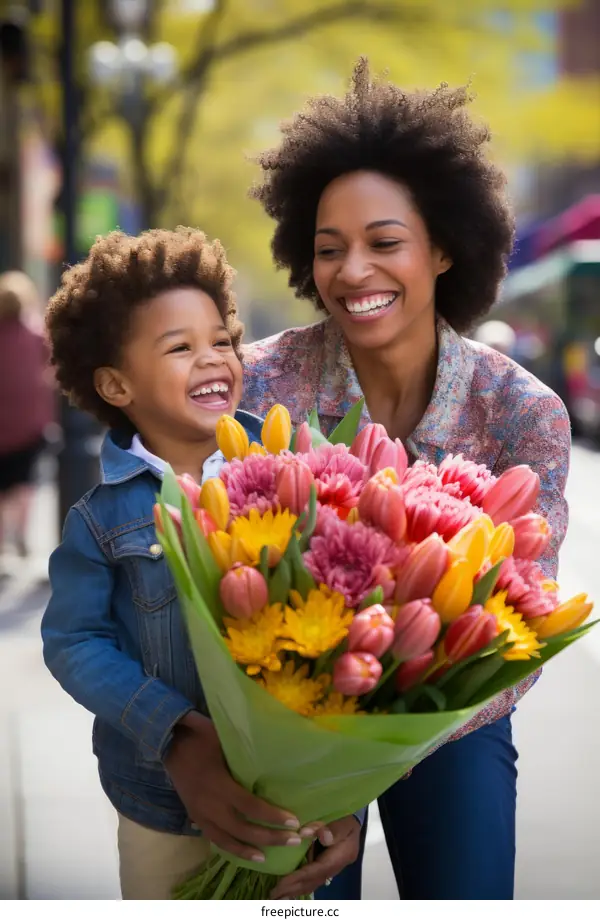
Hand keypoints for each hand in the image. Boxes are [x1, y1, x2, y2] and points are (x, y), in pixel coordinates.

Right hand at [164, 711, 303, 862]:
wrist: (170, 742)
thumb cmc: (202, 736)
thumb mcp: (226, 740)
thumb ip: (246, 755)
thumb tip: (275, 758)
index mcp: (219, 784)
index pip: (250, 807)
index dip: (273, 817)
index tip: (294, 821)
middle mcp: (209, 804)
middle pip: (243, 829)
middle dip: (270, 837)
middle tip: (293, 840)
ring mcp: (200, 813)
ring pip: (227, 840)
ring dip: (249, 850)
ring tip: (267, 858)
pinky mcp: (194, 816)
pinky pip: (213, 838)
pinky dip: (229, 848)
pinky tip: (243, 852)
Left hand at [270, 816, 360, 898]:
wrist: (354, 820)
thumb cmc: (348, 818)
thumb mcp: (345, 820)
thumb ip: (334, 828)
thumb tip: (321, 835)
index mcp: (341, 856)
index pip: (318, 869)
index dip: (300, 877)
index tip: (282, 883)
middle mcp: (336, 866)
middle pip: (313, 881)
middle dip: (294, 888)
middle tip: (274, 894)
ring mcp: (331, 868)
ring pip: (312, 883)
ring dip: (295, 890)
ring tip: (278, 896)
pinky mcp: (325, 866)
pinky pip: (312, 879)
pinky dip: (300, 885)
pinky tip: (288, 890)